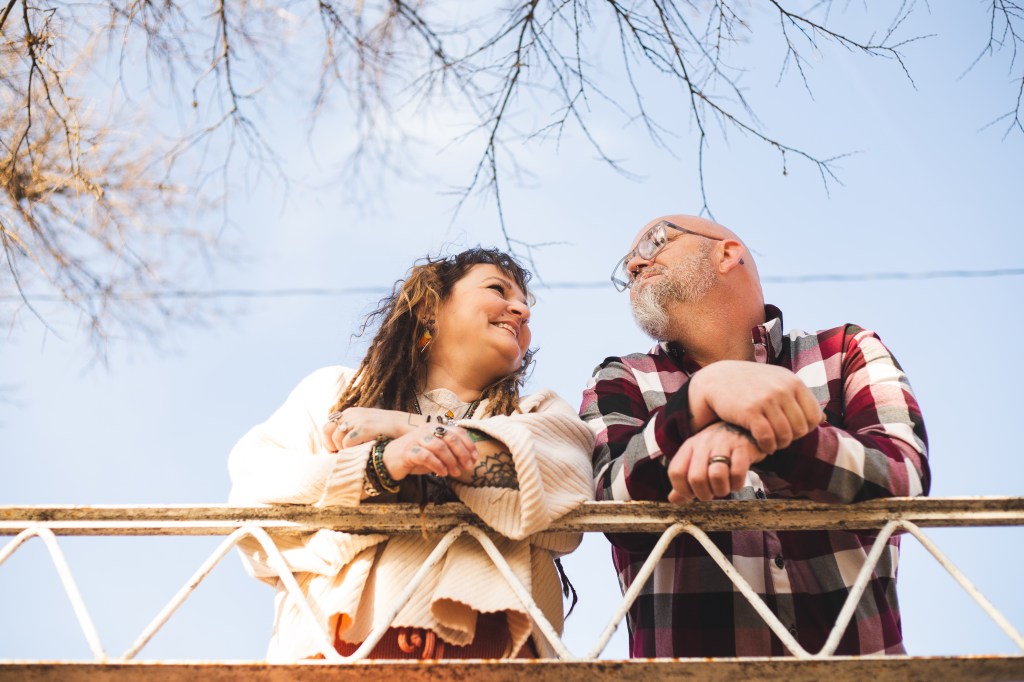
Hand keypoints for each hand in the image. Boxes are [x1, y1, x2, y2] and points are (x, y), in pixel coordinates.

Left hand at [322, 407, 420, 451]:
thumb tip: (337, 444)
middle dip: (330, 445)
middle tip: (337, 455)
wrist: (405, 427)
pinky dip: (350, 450)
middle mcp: (351, 413)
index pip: (328, 425)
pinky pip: (347, 443)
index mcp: (350, 412)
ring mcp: (357, 420)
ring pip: (336, 438)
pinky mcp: (364, 428)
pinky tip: (359, 452)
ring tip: (352, 454)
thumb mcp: (366, 425)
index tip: (335, 451)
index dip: (328, 441)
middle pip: (327, 430)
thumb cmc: (386, 430)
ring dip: (341, 449)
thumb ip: (352, 430)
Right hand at [381, 424, 478, 479]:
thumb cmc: (415, 456)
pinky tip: (442, 473)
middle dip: (462, 454)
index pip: (457, 431)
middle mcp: (427, 430)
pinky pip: (426, 456)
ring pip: (439, 446)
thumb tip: (469, 461)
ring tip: (454, 473)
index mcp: (436, 427)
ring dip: (450, 461)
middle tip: (467, 467)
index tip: (475, 459)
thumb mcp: (435, 452)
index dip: (469, 444)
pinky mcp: (408, 450)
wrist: (389, 460)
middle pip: (450, 438)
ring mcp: (417, 439)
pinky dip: (437, 465)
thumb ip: (450, 452)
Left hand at [667, 422, 765, 502]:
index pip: (675, 472)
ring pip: (716, 475)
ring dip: (721, 490)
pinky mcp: (743, 448)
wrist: (742, 428)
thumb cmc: (716, 449)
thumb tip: (673, 499)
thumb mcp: (696, 459)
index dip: (682, 489)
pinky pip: (737, 473)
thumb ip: (684, 479)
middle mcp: (704, 444)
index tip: (692, 494)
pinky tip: (736, 481)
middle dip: (704, 494)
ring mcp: (723, 444)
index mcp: (689, 447)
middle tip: (711, 493)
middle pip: (696, 478)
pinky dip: (737, 484)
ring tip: (724, 488)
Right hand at [687, 360, 823, 453]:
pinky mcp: (750, 411)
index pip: (814, 417)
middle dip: (791, 438)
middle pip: (801, 429)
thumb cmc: (750, 384)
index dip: (804, 429)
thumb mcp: (778, 383)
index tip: (790, 430)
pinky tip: (762, 445)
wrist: (716, 380)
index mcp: (793, 382)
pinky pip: (767, 438)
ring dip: (779, 445)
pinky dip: (766, 447)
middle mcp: (783, 389)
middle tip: (779, 438)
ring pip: (785, 436)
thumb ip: (800, 399)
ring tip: (771, 443)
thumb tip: (824, 419)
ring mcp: (766, 399)